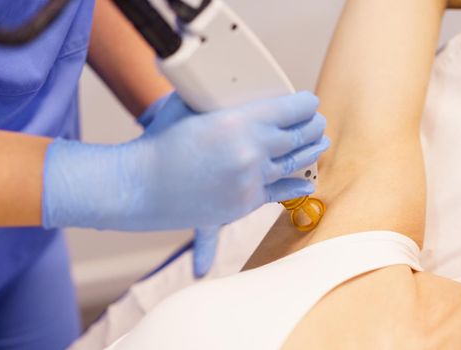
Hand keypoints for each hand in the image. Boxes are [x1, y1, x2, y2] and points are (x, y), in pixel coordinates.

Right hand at [42, 92, 327, 230]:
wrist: (139, 187)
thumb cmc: (159, 141)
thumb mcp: (186, 104)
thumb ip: (214, 96)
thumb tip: (229, 88)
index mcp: (238, 121)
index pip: (289, 108)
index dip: (305, 104)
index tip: (311, 102)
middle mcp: (251, 151)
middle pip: (297, 136)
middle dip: (313, 126)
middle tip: (318, 122)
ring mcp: (250, 180)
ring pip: (293, 164)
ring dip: (311, 152)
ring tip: (320, 144)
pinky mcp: (244, 203)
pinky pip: (279, 193)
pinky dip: (296, 186)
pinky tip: (308, 183)